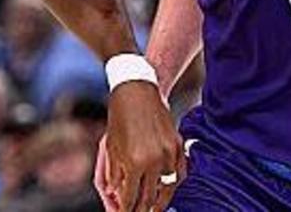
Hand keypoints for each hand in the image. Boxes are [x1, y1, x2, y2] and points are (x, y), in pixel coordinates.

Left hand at [93, 81, 184, 211]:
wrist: (137, 91)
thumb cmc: (119, 117)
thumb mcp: (111, 147)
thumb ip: (114, 173)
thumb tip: (115, 194)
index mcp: (134, 162)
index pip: (130, 197)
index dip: (126, 210)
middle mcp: (154, 161)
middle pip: (150, 198)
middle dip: (142, 210)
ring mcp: (169, 154)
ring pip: (168, 189)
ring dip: (160, 203)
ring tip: (154, 210)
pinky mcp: (178, 146)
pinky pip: (180, 173)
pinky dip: (173, 185)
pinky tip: (167, 191)